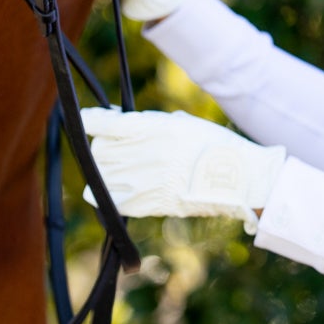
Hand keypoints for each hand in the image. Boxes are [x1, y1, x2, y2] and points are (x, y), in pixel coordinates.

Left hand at [81, 109, 284, 233]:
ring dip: (105, 172)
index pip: (108, 124)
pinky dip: (113, 196)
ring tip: (115, 171)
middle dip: (103, 148)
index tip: (87, 119)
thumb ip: (152, 124)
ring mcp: (146, 180)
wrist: (236, 178)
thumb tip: (124, 124)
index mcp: (155, 128)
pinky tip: (118, 191)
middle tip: (112, 148)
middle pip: (102, 151)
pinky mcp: (151, 204)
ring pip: (104, 177)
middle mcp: (145, 152)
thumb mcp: (182, 123)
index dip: (93, 120)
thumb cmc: (213, 145)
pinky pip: (116, 201)